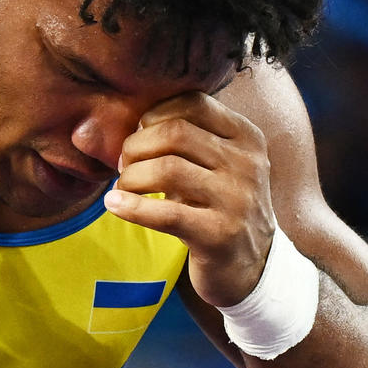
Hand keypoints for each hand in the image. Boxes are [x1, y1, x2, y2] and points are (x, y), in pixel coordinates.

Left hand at [97, 91, 275, 307]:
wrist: (253, 264)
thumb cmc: (221, 206)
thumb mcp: (219, 165)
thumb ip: (190, 138)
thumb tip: (132, 122)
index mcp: (246, 137)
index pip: (194, 103)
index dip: (155, 114)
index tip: (139, 135)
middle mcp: (246, 163)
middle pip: (175, 133)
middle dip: (137, 146)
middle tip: (123, 164)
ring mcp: (237, 199)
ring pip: (167, 169)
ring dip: (131, 177)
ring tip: (122, 187)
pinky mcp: (220, 235)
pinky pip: (165, 214)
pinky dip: (131, 207)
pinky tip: (114, 205)